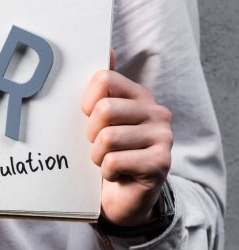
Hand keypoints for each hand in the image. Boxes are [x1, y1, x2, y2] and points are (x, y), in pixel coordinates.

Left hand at [82, 52, 172, 226]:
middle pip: (104, 109)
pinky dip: (108, 172)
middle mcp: (157, 112)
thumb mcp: (100, 121)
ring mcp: (163, 137)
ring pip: (107, 138)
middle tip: (99, 147)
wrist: (125, 199)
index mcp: (140, 96)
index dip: (86, 102)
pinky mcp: (161, 163)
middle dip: (91, 134)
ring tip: (108, 162)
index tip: (88, 118)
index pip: (104, 79)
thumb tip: (107, 50)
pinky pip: (115, 161)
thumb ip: (104, 88)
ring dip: (98, 157)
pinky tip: (119, 175)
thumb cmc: (109, 155)